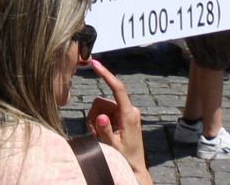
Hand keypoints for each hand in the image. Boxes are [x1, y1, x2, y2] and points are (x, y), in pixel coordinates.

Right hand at [84, 58, 148, 180]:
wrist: (135, 166)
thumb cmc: (126, 157)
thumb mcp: (114, 147)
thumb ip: (106, 131)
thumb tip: (100, 117)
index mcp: (129, 115)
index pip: (118, 89)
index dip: (106, 75)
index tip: (96, 64)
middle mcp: (130, 110)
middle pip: (103, 101)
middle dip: (94, 115)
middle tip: (94, 132)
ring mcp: (127, 112)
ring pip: (102, 106)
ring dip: (96, 119)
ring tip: (99, 135)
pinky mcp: (123, 115)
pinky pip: (105, 111)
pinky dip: (100, 120)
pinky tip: (103, 132)